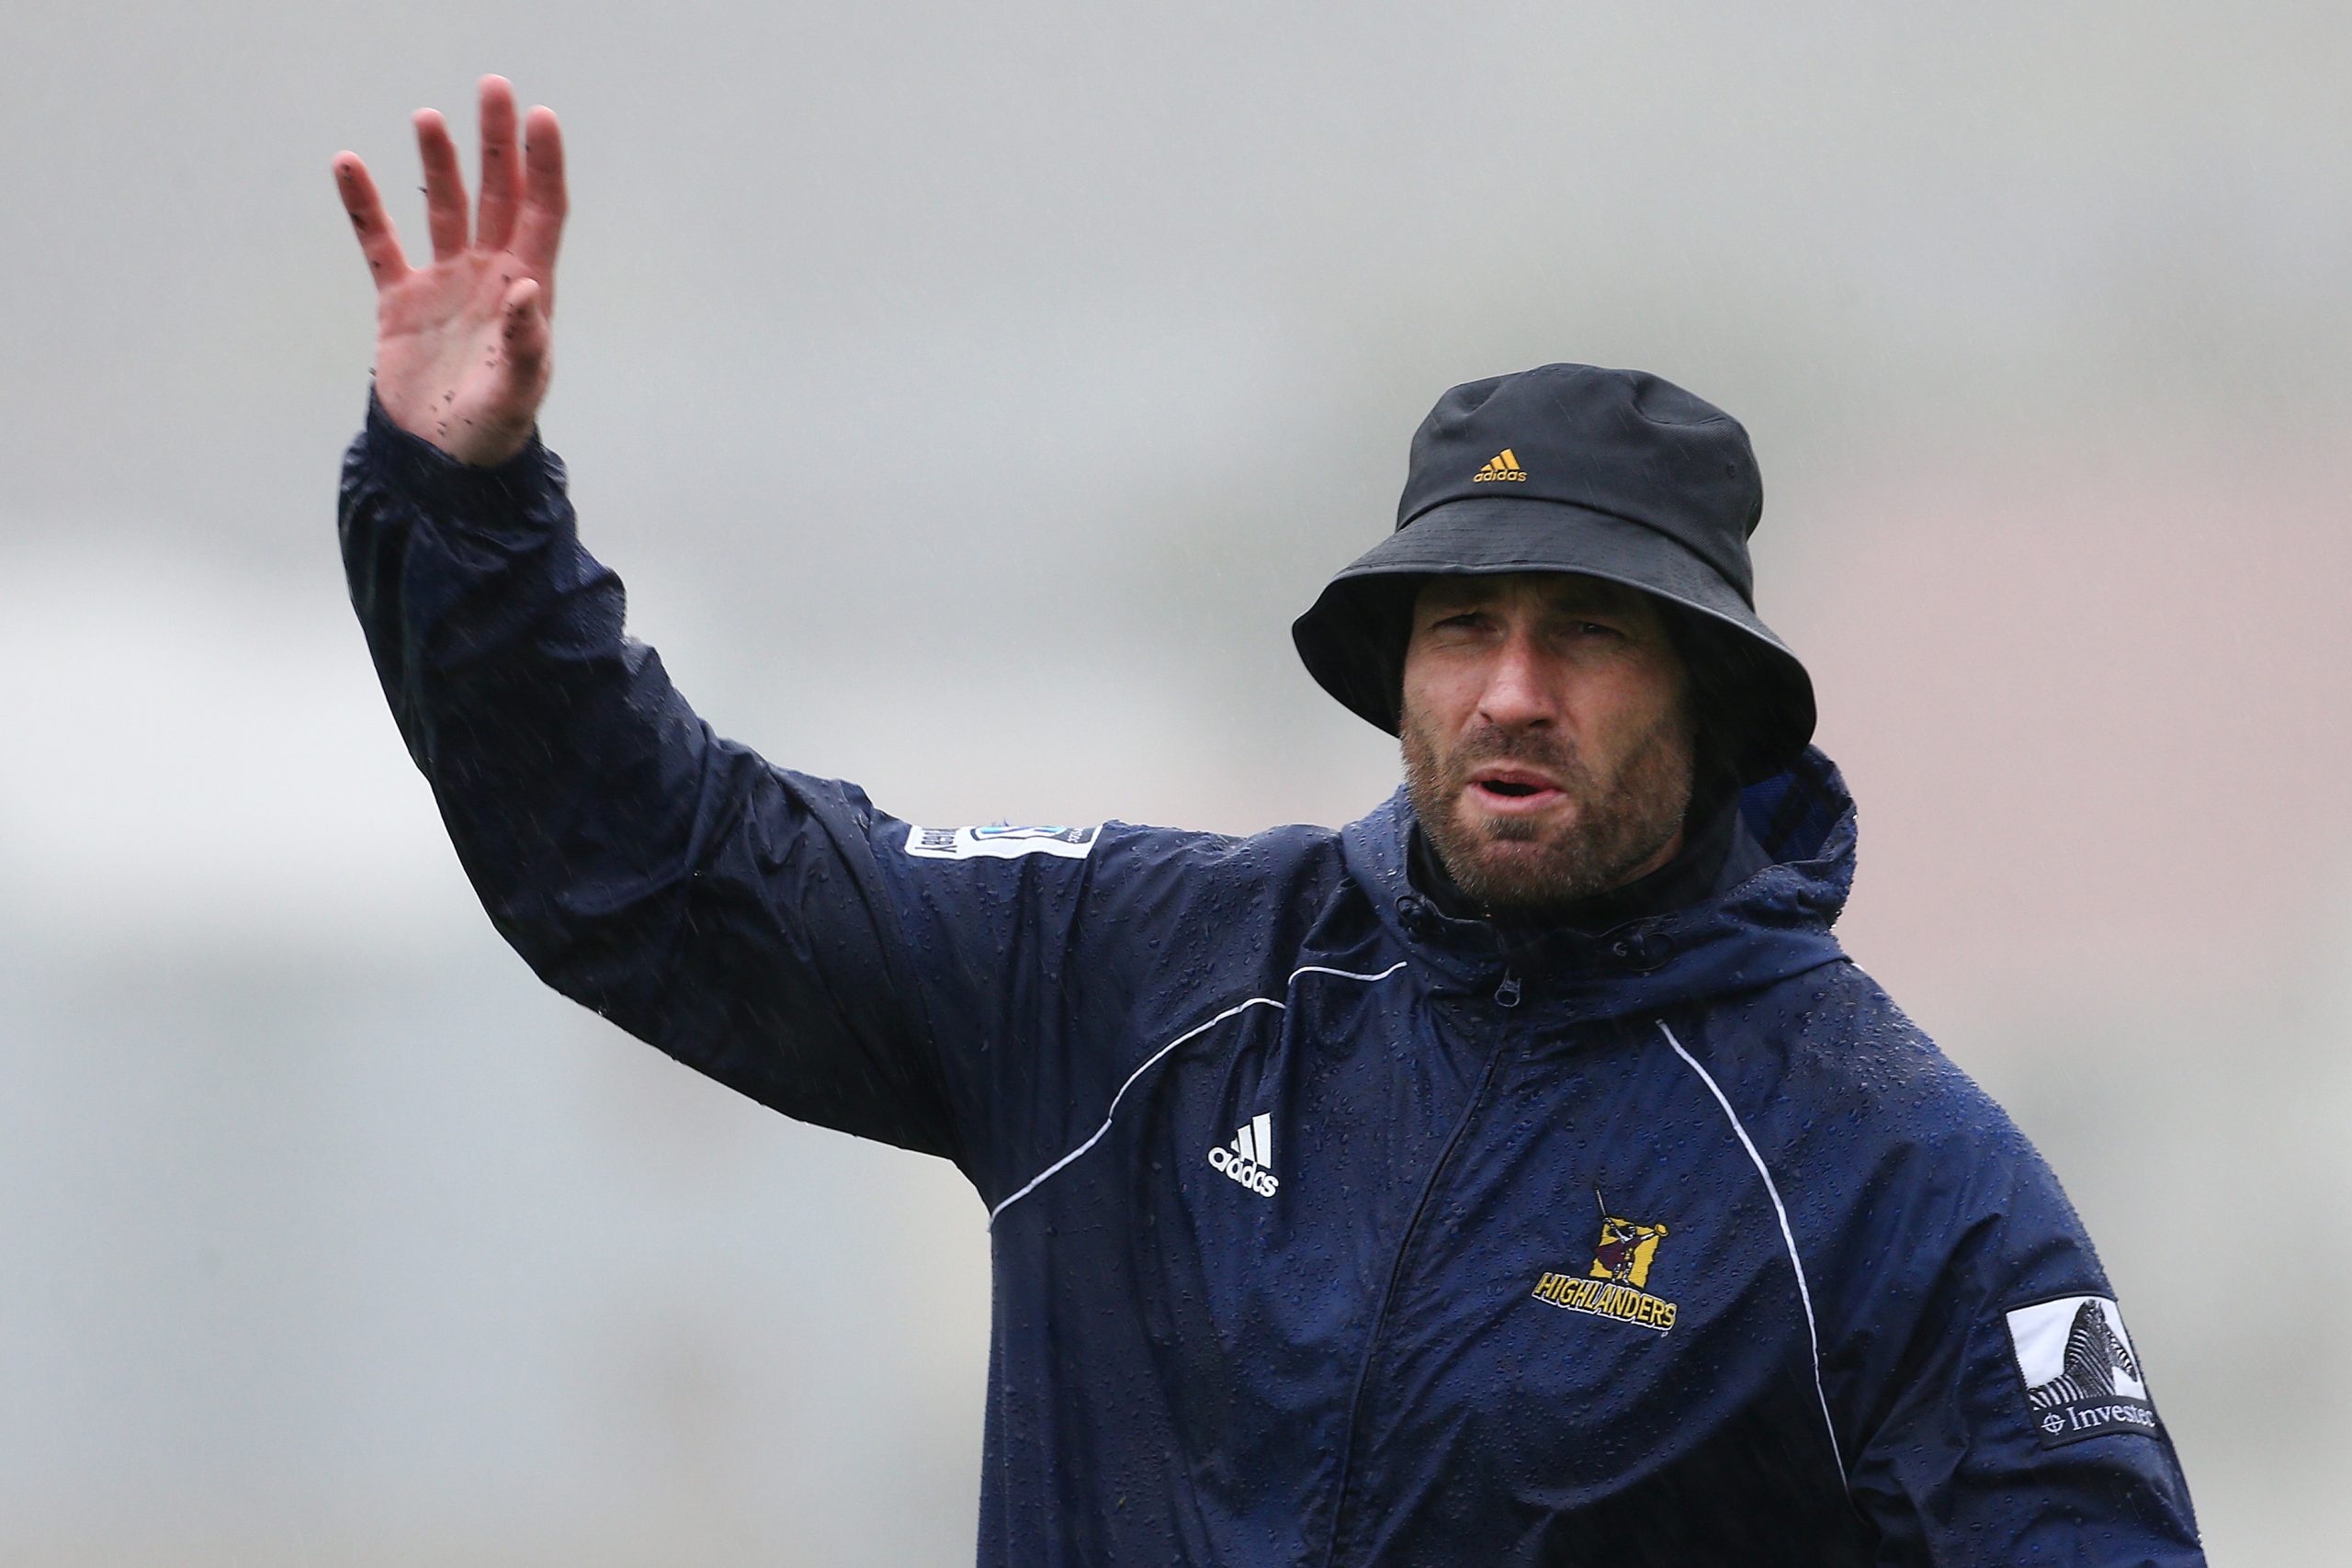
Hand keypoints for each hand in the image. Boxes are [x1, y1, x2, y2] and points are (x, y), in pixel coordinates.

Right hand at [333, 76, 567, 466]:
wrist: (440, 465)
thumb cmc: (490, 433)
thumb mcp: (516, 395)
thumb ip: (526, 347)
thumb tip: (527, 293)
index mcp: (528, 291)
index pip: (543, 213)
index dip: (544, 165)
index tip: (540, 117)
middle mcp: (491, 277)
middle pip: (499, 194)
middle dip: (498, 143)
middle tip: (494, 88)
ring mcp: (445, 284)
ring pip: (444, 207)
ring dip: (440, 163)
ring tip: (429, 118)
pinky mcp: (401, 301)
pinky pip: (380, 243)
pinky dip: (365, 207)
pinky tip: (350, 165)